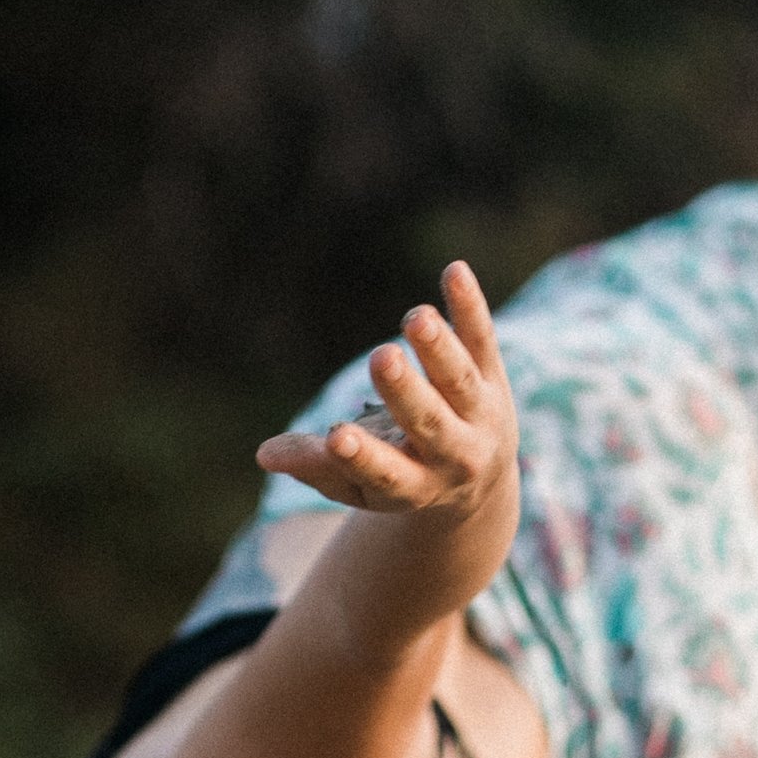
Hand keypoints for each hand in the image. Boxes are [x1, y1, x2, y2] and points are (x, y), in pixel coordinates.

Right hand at [257, 262, 516, 524]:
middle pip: (429, 422)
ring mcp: (478, 414)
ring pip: (459, 380)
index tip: (337, 437)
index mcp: (413, 486)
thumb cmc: (398, 475)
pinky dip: (468, 307)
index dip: (362, 457)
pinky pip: (480, 339)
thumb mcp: (357, 485)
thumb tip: (265, 454)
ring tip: (417, 317)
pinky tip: (453, 271)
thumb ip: (316, 466)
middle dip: (406, 392)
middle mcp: (453, 454)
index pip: (386, 473)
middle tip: (383, 358)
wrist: (479, 483)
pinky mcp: (492, 376)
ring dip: (438, 348)